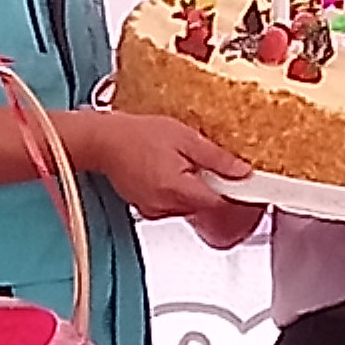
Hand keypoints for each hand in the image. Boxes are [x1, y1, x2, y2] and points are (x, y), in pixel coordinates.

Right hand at [69, 108, 249, 218]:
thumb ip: (216, 158)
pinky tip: (166, 169)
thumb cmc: (136, 134)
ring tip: (179, 161)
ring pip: (189, 204)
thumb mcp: (184, 137)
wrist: (101, 140)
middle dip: (211, 185)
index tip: (239, 177)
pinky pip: (172, 203)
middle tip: (203, 160)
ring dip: (193, 187)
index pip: (220, 202)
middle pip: (205, 204)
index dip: (234, 190)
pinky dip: (176, 189)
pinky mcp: (146, 208)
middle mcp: (166, 206)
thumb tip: (242, 171)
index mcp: (178, 189)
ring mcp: (154, 210)